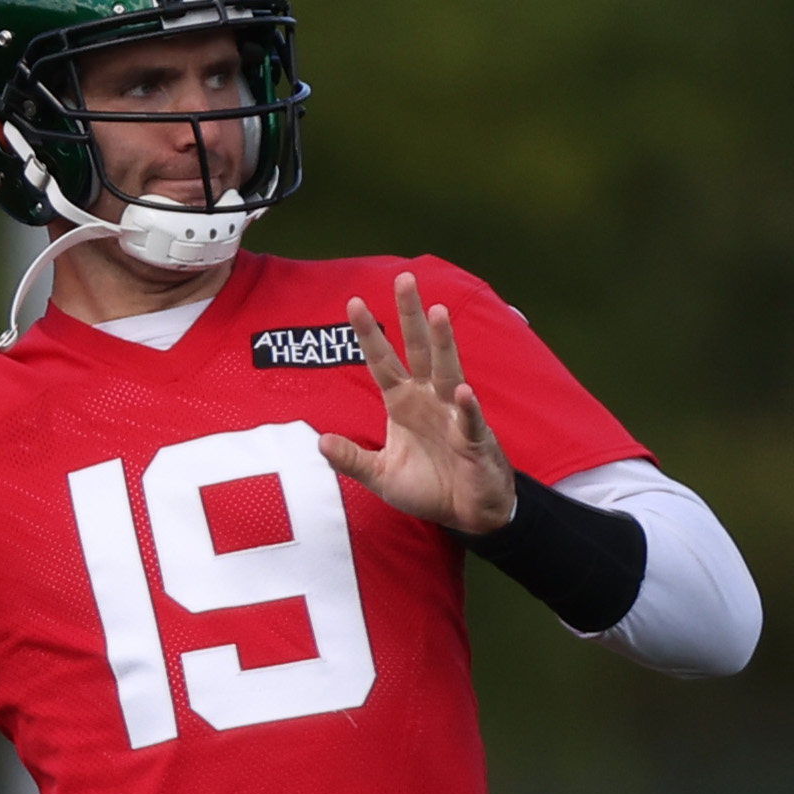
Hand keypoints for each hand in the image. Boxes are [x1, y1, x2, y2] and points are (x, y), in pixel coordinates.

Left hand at [309, 268, 516, 534]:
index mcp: (403, 403)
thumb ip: (352, 459)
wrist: (468, 513)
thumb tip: (319, 441)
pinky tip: (463, 393)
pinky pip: (469, 420)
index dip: (369, 334)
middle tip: (404, 279)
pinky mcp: (474, 439)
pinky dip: (467, 408)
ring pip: (447, 371)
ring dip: (443, 343)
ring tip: (437, 312)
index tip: (354, 303)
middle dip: (410, 316)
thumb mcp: (381, 475)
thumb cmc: (429, 488)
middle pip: (417, 350)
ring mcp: (453, 415)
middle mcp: (428, 399)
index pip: (382, 361)